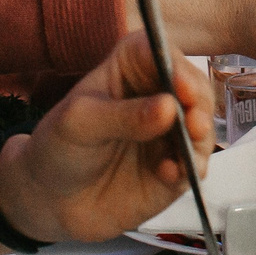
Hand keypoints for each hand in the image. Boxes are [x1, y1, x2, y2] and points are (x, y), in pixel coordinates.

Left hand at [2, 30, 216, 242]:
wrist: (53, 201)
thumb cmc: (59, 146)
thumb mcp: (79, 124)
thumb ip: (123, 116)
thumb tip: (168, 107)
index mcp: (132, 68)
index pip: (160, 53)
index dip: (176, 67)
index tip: (181, 88)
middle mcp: (159, 95)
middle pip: (193, 87)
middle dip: (198, 104)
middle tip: (194, 123)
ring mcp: (171, 132)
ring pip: (202, 125)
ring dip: (201, 137)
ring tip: (189, 149)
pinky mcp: (178, 166)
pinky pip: (195, 164)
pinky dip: (189, 168)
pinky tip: (168, 174)